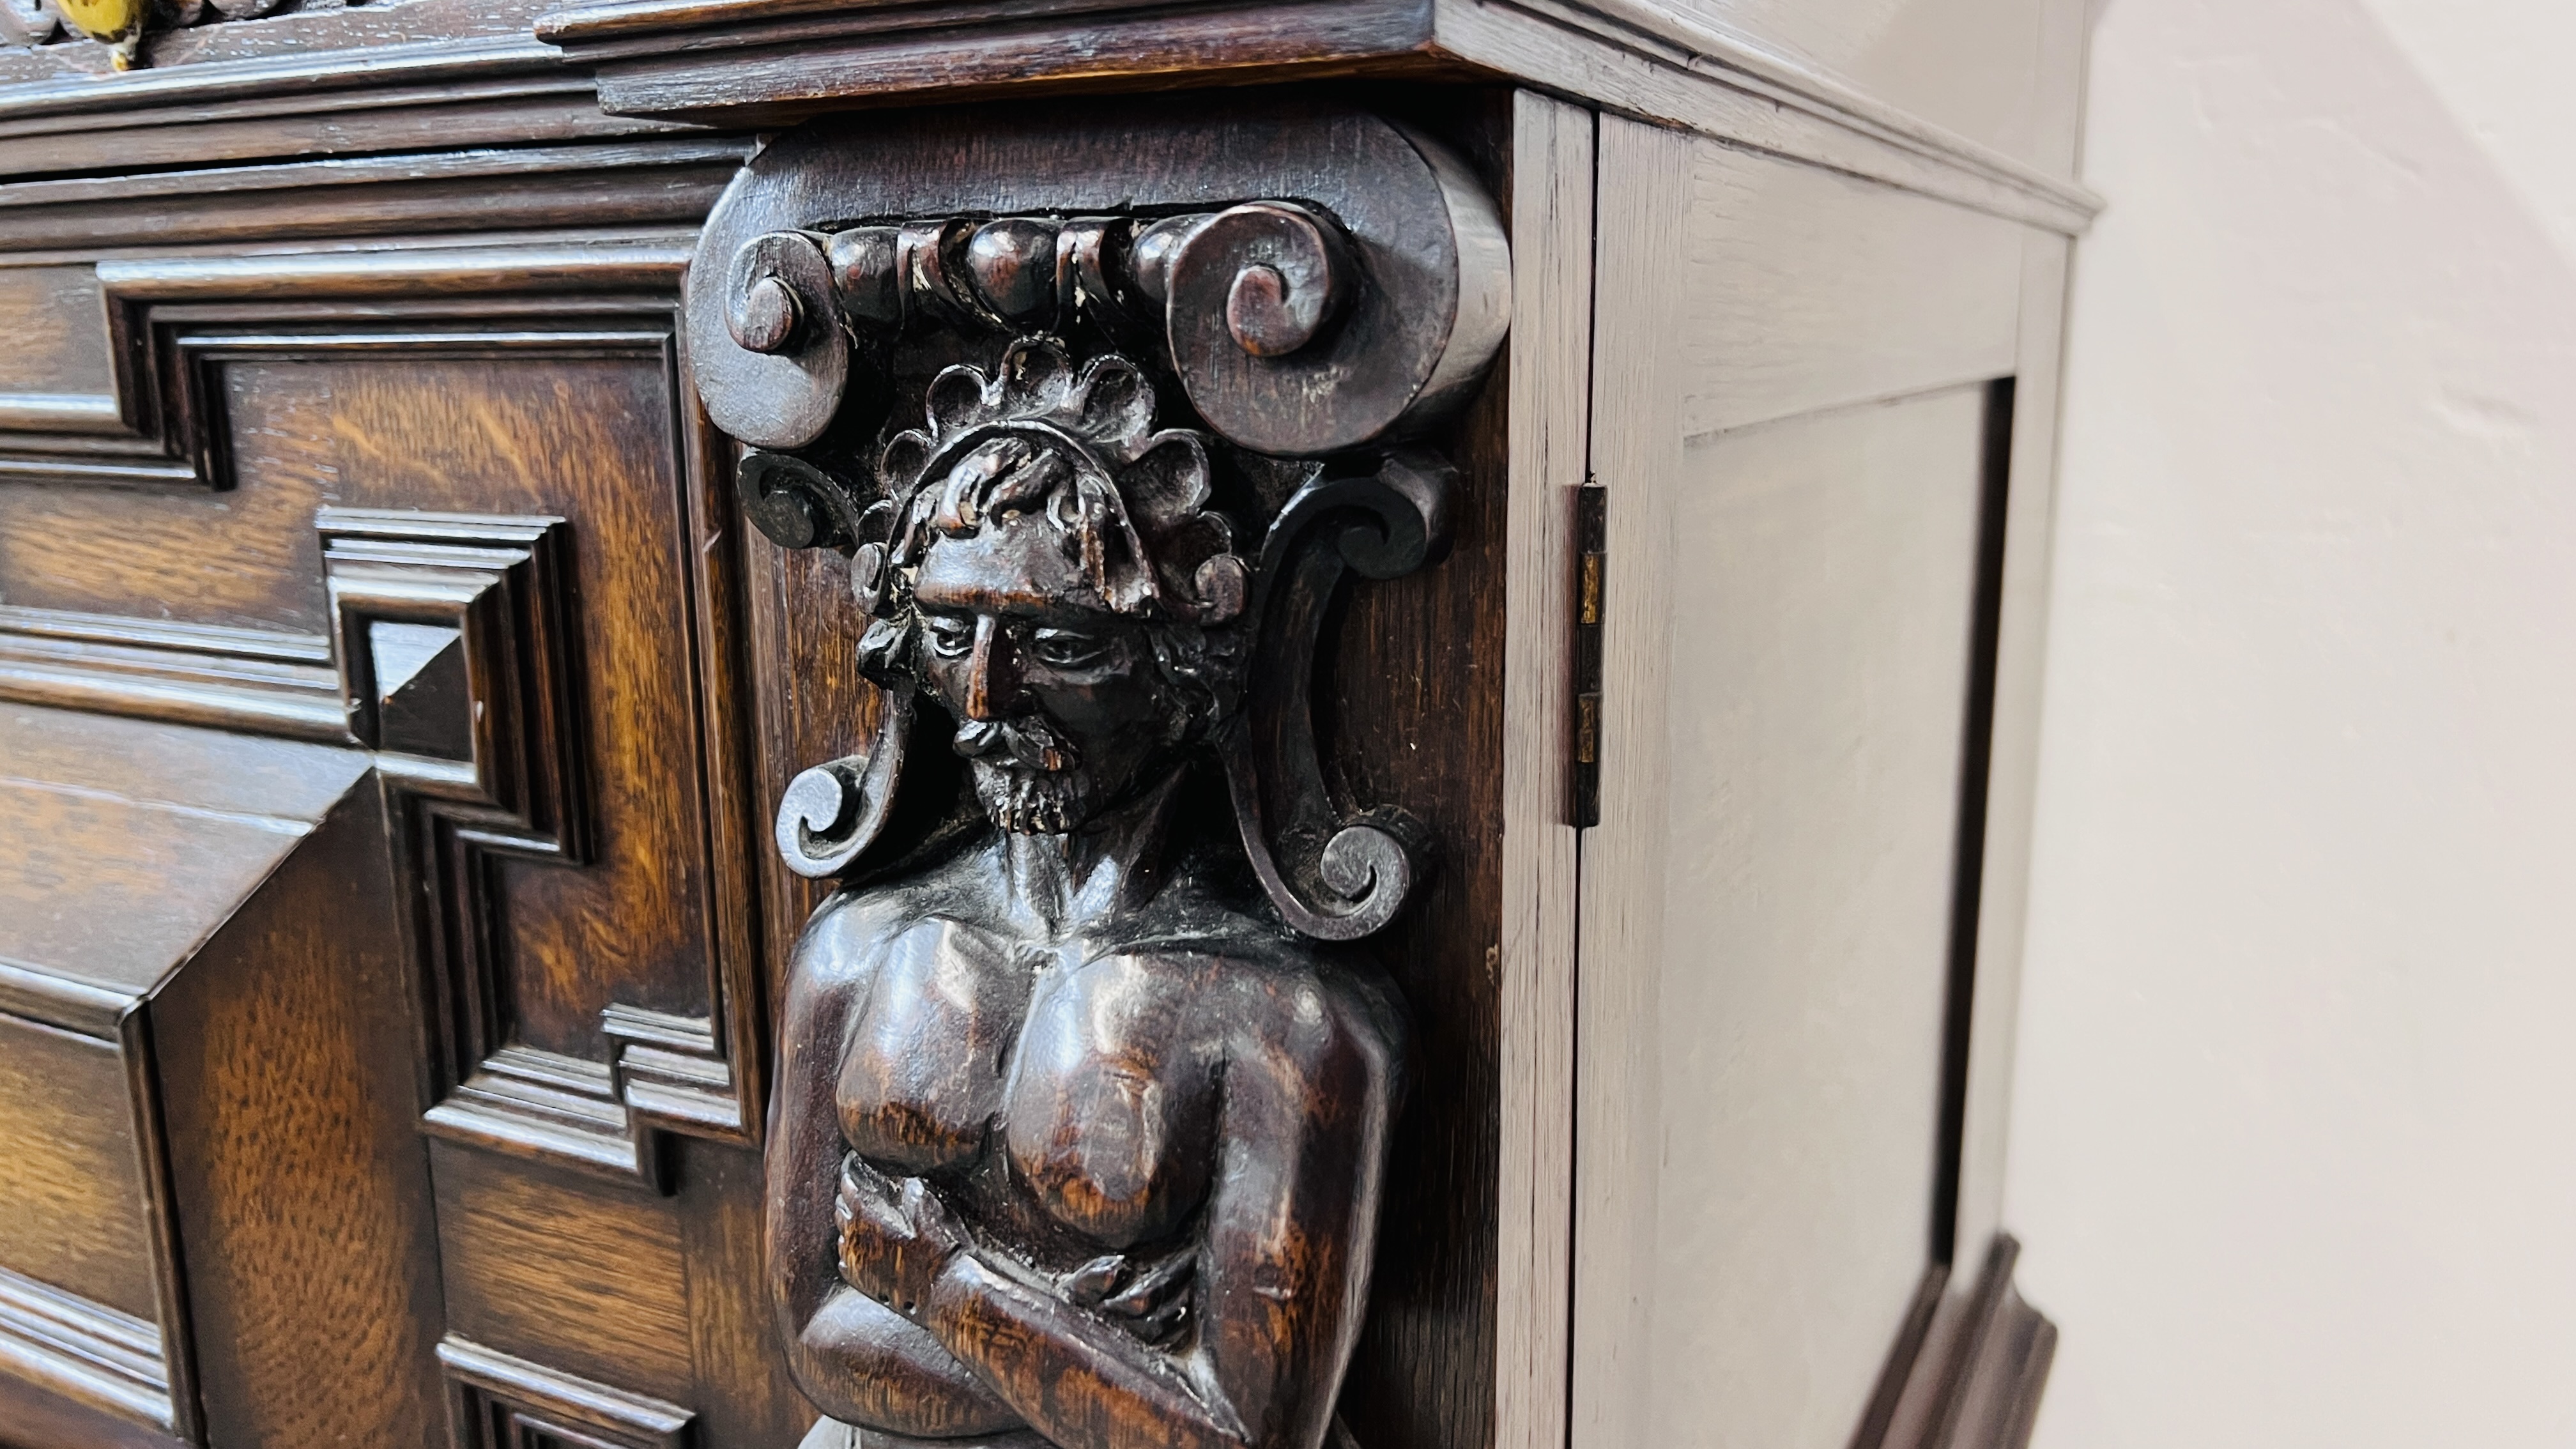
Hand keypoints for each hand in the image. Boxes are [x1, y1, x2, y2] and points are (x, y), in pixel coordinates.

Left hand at [836, 1155, 969, 1317]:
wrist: (943, 1292)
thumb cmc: (940, 1247)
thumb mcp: (931, 1208)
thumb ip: (912, 1191)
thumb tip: (905, 1179)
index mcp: (868, 1217)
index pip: (848, 1188)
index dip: (851, 1175)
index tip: (854, 1168)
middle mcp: (854, 1238)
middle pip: (840, 1211)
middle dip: (848, 1199)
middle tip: (859, 1191)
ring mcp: (854, 1262)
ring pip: (840, 1236)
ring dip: (849, 1225)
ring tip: (861, 1219)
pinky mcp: (858, 1281)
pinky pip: (844, 1260)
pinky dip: (851, 1250)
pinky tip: (863, 1247)